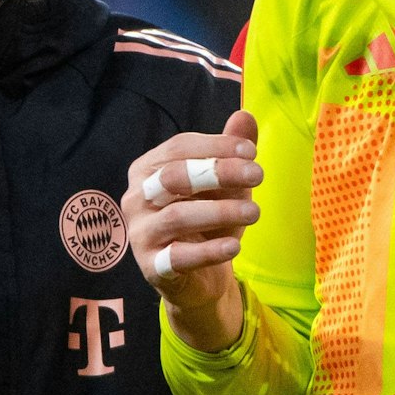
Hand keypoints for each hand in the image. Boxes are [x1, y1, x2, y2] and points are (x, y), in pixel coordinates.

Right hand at [122, 111, 260, 349]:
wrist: (198, 279)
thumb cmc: (208, 222)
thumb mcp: (224, 186)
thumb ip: (230, 153)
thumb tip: (245, 116)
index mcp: (148, 169)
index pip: (178, 147)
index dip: (215, 146)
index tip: (252, 152)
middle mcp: (137, 197)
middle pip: (174, 176)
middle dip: (218, 172)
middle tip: (258, 175)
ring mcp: (140, 233)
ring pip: (177, 216)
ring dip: (220, 212)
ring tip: (254, 212)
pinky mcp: (150, 267)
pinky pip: (178, 257)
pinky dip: (208, 251)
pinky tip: (234, 246)